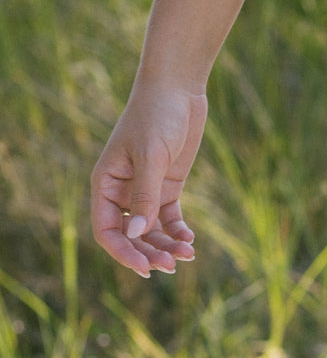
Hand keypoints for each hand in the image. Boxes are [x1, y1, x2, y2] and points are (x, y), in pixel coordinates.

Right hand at [91, 85, 206, 276]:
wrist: (178, 89)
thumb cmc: (156, 116)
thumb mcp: (150, 156)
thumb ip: (144, 196)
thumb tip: (137, 235)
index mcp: (105, 184)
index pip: (106, 230)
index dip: (123, 252)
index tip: (144, 268)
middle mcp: (121, 192)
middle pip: (131, 236)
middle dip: (149, 253)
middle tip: (172, 265)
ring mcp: (145, 191)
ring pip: (152, 231)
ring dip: (167, 246)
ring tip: (188, 254)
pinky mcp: (167, 186)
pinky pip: (169, 219)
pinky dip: (178, 232)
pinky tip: (190, 240)